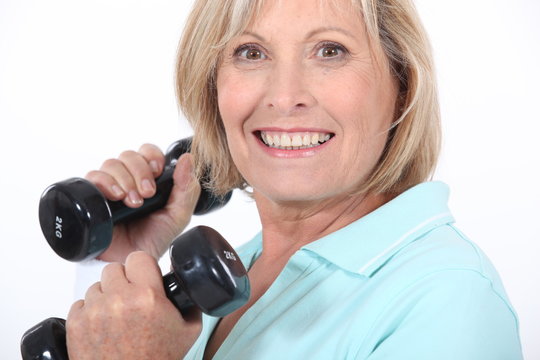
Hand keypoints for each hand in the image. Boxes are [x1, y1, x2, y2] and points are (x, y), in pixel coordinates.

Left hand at [66, 251, 201, 359]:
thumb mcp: (188, 331)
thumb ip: (190, 304)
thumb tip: (186, 289)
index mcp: (148, 297)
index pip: (139, 257)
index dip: (143, 267)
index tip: (144, 277)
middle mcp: (119, 300)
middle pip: (115, 269)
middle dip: (123, 282)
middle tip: (131, 299)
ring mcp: (95, 312)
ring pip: (96, 286)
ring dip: (106, 297)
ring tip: (117, 317)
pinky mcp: (76, 324)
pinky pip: (80, 304)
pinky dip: (90, 313)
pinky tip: (103, 327)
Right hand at [85, 144, 200, 261]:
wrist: (132, 261)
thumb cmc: (154, 238)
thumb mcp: (178, 214)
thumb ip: (186, 188)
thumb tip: (188, 158)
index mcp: (149, 178)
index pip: (147, 151)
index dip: (152, 156)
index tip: (158, 171)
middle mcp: (128, 179)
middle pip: (129, 155)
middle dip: (140, 171)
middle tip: (147, 194)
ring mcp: (110, 187)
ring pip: (111, 164)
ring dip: (125, 180)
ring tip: (134, 202)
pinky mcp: (93, 197)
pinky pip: (93, 177)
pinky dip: (105, 183)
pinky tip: (116, 197)